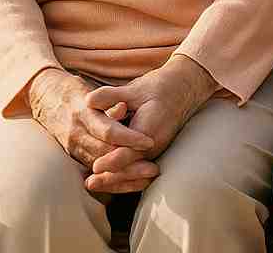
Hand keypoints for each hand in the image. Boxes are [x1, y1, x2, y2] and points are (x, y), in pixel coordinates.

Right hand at [27, 66, 155, 192]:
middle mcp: (76, 133)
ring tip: (147, 177)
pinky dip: (112, 177)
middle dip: (130, 164)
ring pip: (100, 166)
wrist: (44, 97)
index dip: (129, 138)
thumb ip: (108, 100)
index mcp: (83, 114)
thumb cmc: (72, 91)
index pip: (108, 131)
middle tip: (153, 168)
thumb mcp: (89, 90)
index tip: (149, 142)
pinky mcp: (72, 155)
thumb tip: (125, 108)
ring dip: (124, 175)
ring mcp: (72, 147)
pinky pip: (93, 171)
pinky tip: (131, 182)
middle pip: (105, 154)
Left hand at [85, 55, 219, 193]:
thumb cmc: (160, 87)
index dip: (111, 161)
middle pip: (129, 167)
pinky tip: (107, 179)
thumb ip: (111, 96)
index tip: (95, 167)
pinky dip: (123, 176)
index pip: (128, 152)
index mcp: (150, 130)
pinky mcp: (152, 151)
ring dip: (114, 179)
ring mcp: (155, 150)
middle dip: (110, 176)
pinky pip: (138, 169)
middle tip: (89, 183)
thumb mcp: (135, 89)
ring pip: (133, 171)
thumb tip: (88, 100)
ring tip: (92, 184)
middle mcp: (154, 144)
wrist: (184, 90)